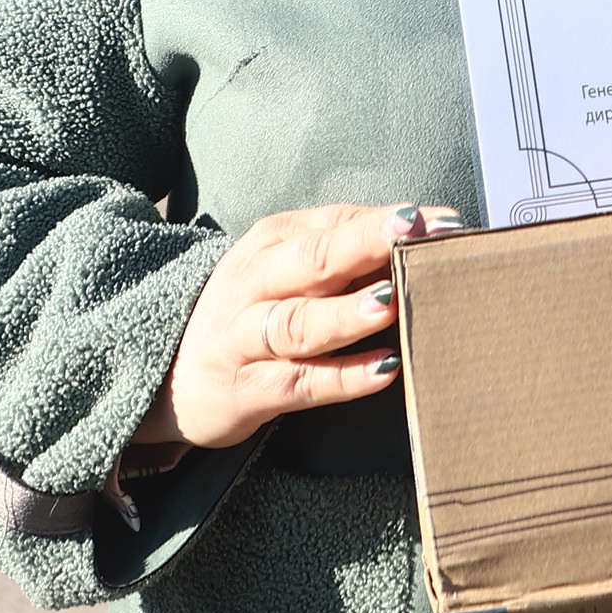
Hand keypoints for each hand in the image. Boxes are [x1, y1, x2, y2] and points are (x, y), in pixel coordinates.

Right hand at [137, 202, 461, 452]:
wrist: (169, 376)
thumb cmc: (252, 312)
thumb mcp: (285, 269)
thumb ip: (346, 251)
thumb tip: (429, 232)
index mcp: (270, 244)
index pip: (332, 225)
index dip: (386, 222)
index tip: (442, 221)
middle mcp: (255, 285)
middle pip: (312, 260)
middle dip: (364, 245)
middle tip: (413, 236)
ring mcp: (246, 340)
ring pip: (299, 323)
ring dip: (348, 312)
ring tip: (391, 302)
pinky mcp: (249, 391)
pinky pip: (301, 383)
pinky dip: (344, 377)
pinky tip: (385, 368)